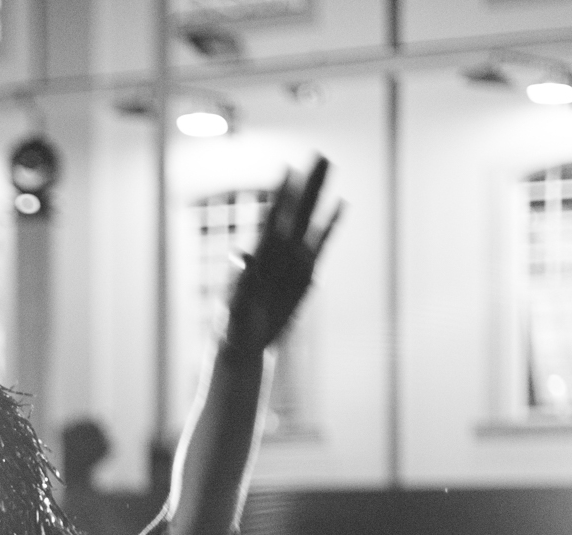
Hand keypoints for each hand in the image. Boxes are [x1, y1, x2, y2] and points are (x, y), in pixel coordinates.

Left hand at [223, 156, 340, 353]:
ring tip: (330, 167)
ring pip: (310, 221)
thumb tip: (240, 254)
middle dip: (309, 182)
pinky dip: (329, 227)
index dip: (281, 193)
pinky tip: (339, 206)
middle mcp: (277, 250)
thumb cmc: (231, 325)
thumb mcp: (232, 305)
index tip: (288, 167)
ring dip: (320, 195)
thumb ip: (238, 281)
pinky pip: (320, 246)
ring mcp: (293, 260)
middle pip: (296, 210)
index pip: (272, 216)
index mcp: (258, 254)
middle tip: (321, 154)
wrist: (244, 343)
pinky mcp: (305, 275)